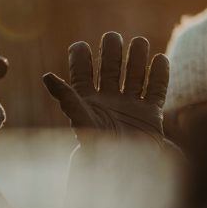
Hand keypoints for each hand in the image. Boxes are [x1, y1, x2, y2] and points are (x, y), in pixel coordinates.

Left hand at [43, 32, 168, 147]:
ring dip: (136, 59)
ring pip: (133, 76)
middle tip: (112, 36)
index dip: (80, 60)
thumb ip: (67, 97)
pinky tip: (159, 59)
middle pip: (109, 71)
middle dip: (111, 53)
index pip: (82, 75)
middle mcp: (107, 102)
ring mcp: (129, 107)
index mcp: (86, 103)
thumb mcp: (81, 120)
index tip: (79, 45)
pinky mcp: (149, 115)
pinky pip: (155, 91)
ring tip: (139, 41)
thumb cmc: (98, 148)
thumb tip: (46, 76)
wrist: (126, 171)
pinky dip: (158, 75)